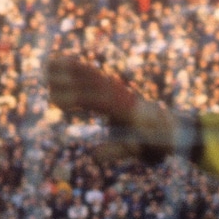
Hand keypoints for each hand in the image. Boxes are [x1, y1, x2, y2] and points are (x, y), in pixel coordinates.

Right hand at [43, 56, 174, 159]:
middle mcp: (121, 95)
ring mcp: (118, 90)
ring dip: (72, 70)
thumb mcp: (138, 151)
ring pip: (93, 76)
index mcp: (126, 110)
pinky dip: (79, 68)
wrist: (172, 129)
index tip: (58, 101)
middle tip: (47, 79)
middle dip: (71, 80)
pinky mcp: (114, 89)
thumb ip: (118, 151)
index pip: (99, 101)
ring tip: (47, 65)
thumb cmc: (155, 143)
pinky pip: (95, 75)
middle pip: (93, 83)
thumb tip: (94, 157)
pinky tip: (61, 62)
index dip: (78, 99)